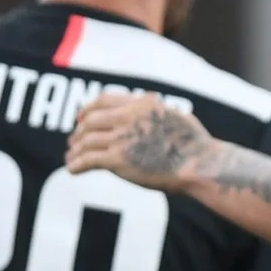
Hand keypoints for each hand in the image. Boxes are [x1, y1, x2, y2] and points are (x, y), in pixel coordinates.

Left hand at [66, 93, 218, 192]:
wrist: (199, 165)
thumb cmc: (196, 145)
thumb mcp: (177, 116)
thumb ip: (158, 110)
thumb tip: (153, 104)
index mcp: (142, 104)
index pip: (104, 100)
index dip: (88, 109)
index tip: (80, 118)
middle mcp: (128, 118)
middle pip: (90, 121)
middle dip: (79, 131)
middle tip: (74, 141)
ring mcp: (121, 139)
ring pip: (86, 141)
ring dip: (75, 150)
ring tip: (72, 158)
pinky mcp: (118, 160)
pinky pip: (87, 160)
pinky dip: (76, 165)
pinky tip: (72, 170)